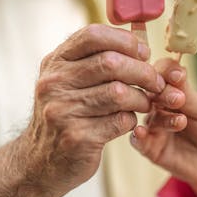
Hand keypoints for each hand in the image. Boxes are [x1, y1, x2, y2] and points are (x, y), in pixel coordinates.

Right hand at [0, 24, 164, 196]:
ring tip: (145, 103)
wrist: (40, 161)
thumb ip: (96, 59)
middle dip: (143, 71)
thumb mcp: (69, 80)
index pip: (93, 35)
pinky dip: (132, 119)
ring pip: (119, 92)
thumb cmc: (66, 113)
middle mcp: (54, 83)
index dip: (125, 41)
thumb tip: (140, 39)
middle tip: (157, 82)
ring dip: (141, 98)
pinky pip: (120, 120)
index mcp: (55, 62)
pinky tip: (129, 121)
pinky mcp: (76, 137)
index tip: (143, 53)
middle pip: (111, 63)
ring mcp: (62, 110)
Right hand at [130, 58, 196, 196]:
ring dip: (161, 117)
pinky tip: (141, 132)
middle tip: (178, 99)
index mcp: (174, 91)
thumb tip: (175, 69)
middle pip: (150, 92)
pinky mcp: (151, 149)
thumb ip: (188, 93)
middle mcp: (159, 106)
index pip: (162, 73)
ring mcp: (154, 127)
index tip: (178, 76)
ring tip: (180, 122)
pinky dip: (138, 135)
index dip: (167, 72)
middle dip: (162, 93)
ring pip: (146, 116)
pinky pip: (138, 140)